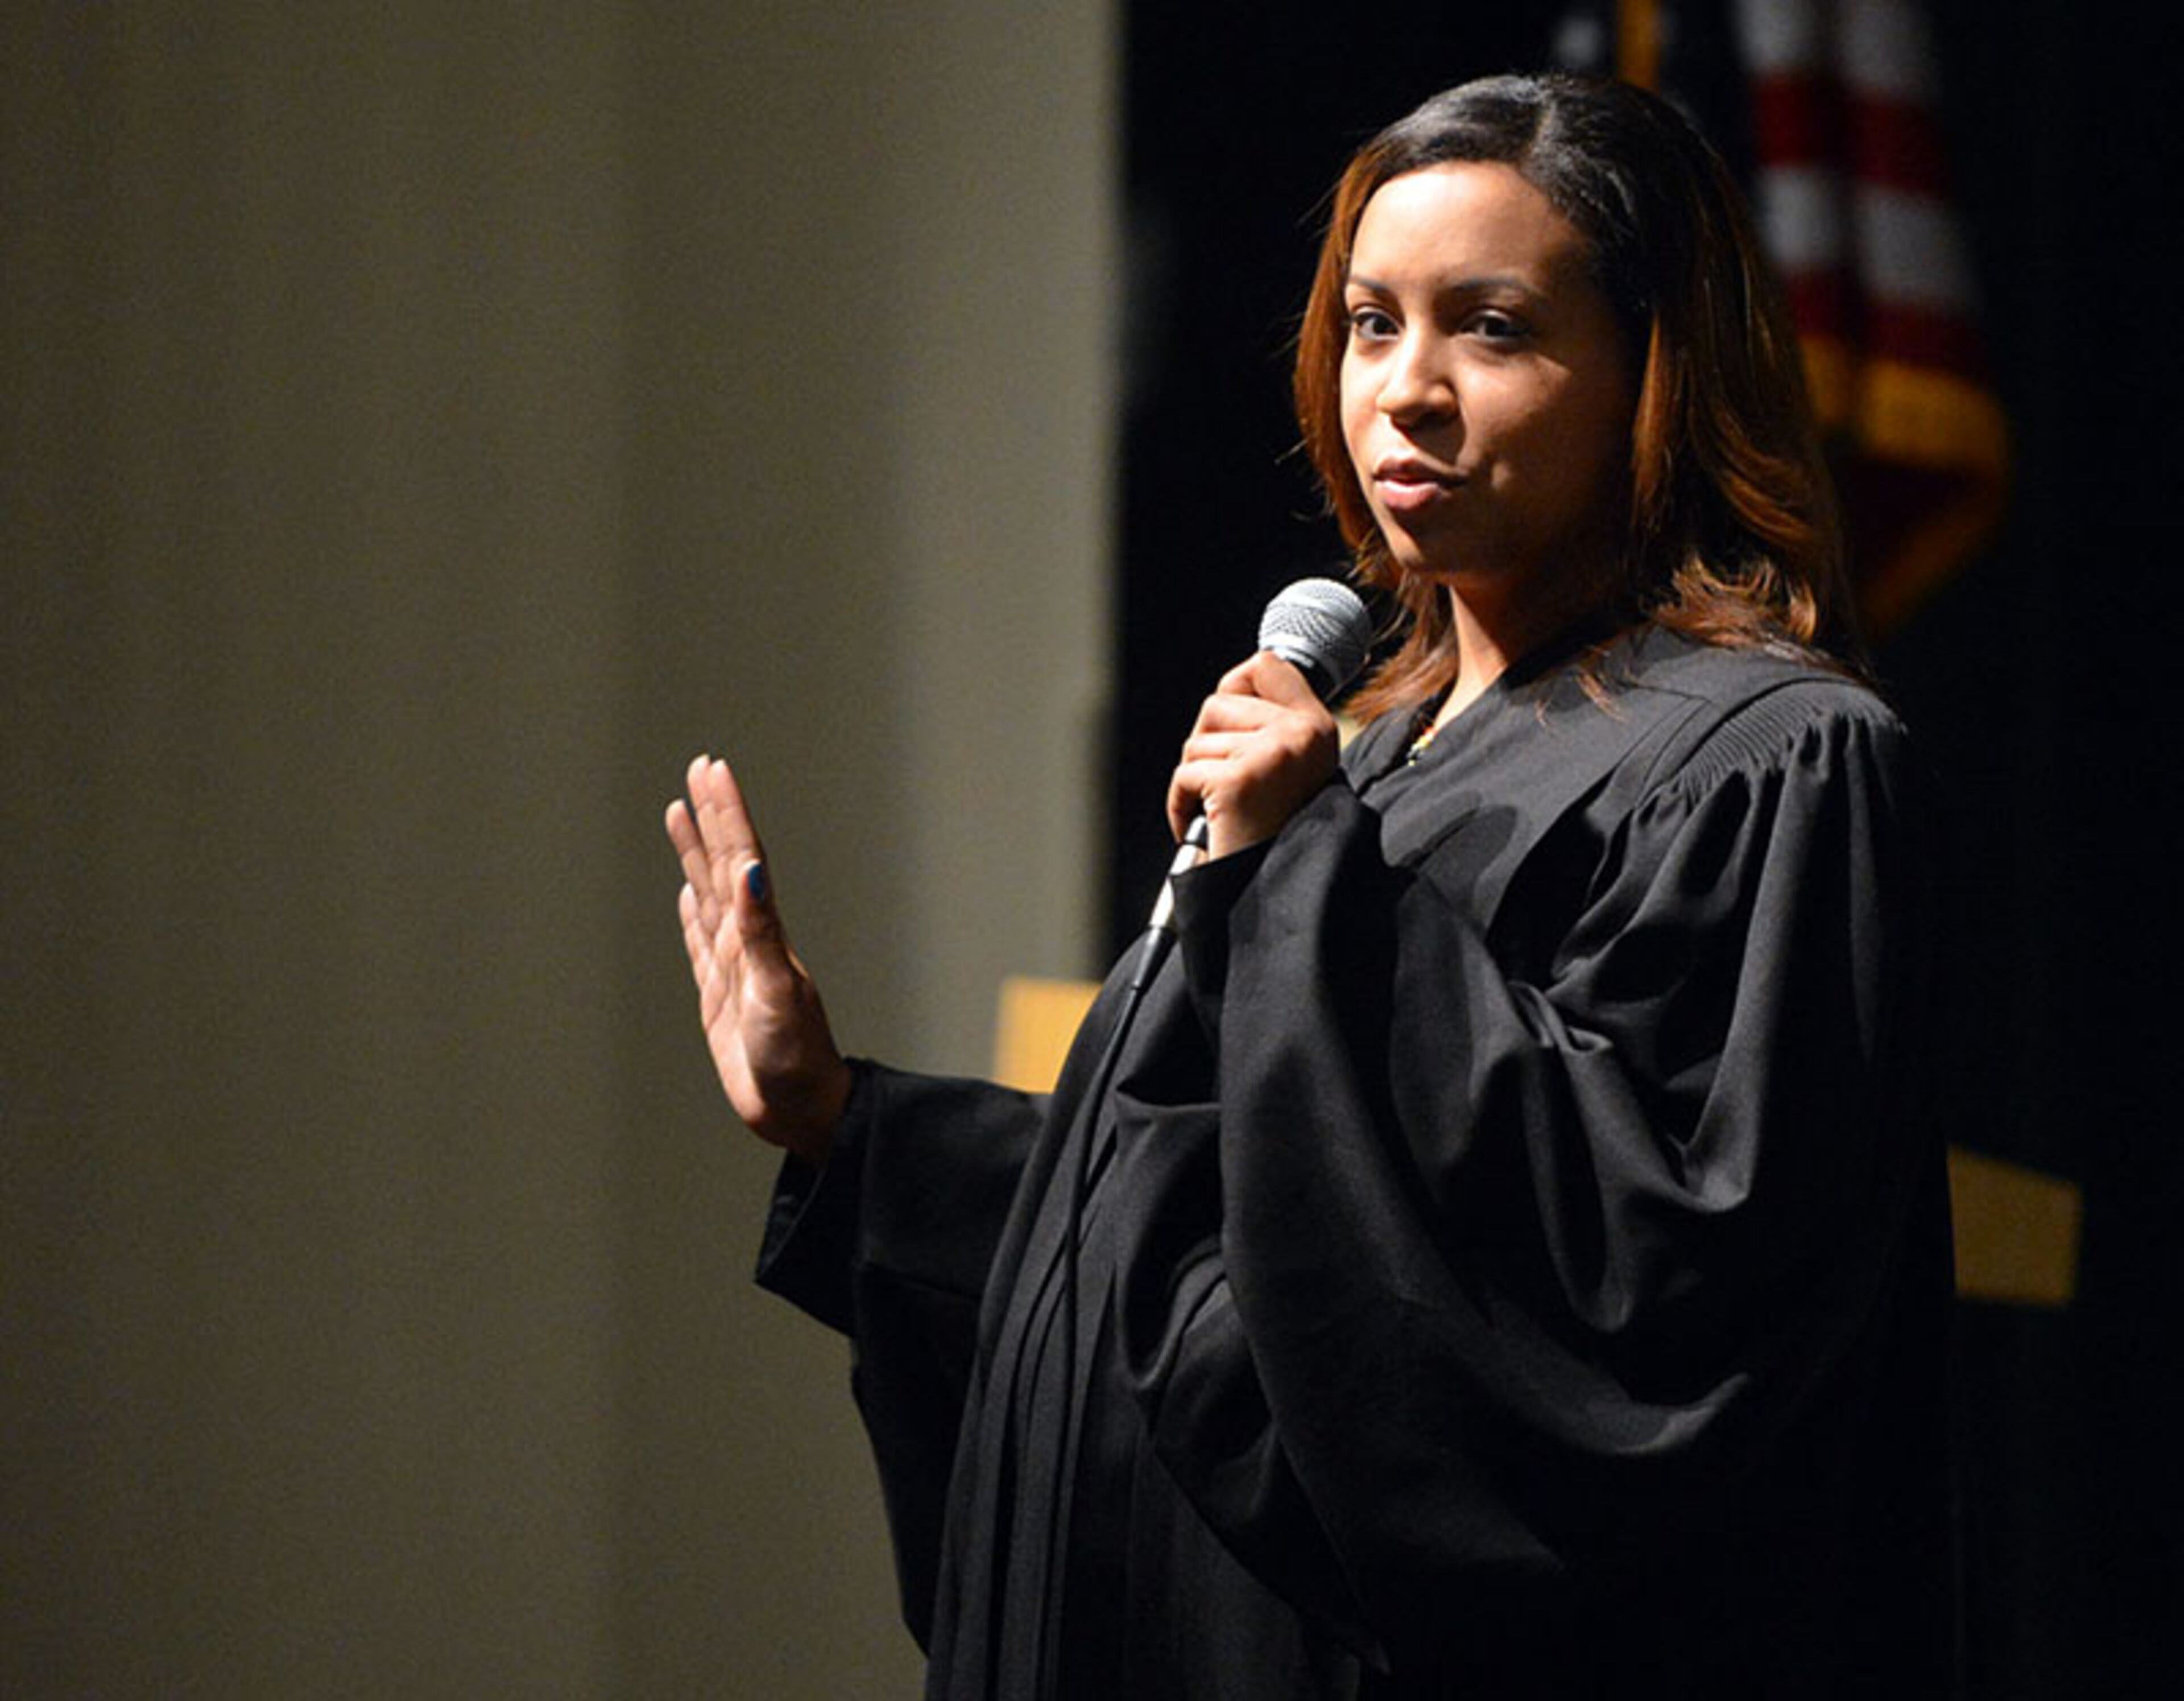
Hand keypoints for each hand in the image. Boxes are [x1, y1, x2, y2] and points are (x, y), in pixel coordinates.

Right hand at [665, 754, 849, 1166]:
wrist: (801, 1108)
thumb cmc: (796, 1058)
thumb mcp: (777, 994)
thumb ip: (761, 933)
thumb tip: (752, 872)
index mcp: (762, 934)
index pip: (742, 857)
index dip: (726, 812)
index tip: (712, 768)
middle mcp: (748, 940)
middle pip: (724, 863)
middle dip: (710, 815)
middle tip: (698, 769)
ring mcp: (734, 965)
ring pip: (709, 893)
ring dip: (696, 853)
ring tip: (680, 814)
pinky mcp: (719, 995)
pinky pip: (700, 940)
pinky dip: (692, 911)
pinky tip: (688, 891)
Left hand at [1165, 651, 1339, 859]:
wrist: (1277, 894)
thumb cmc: (1274, 836)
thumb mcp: (1288, 769)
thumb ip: (1270, 724)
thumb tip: (1234, 686)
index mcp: (1317, 728)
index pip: (1267, 666)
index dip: (1236, 687)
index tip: (1231, 724)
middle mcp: (1301, 734)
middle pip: (1218, 703)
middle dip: (1208, 746)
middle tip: (1226, 788)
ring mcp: (1272, 753)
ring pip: (1197, 740)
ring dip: (1196, 778)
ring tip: (1222, 811)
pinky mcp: (1239, 780)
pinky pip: (1184, 774)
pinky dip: (1180, 805)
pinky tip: (1205, 826)